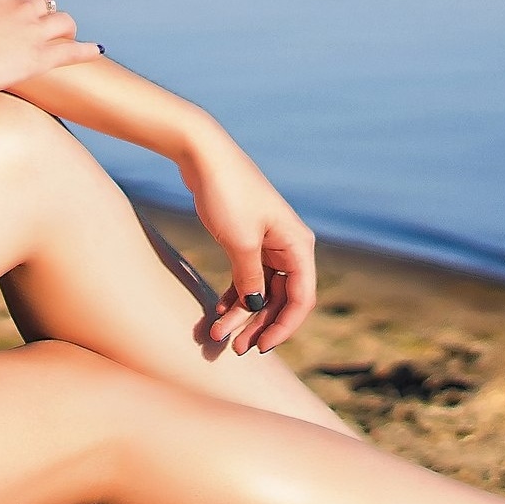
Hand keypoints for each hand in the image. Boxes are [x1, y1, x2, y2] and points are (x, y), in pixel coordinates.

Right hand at [0, 0, 102, 99]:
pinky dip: (86, 51)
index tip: (7, 10)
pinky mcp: (38, 59)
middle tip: (34, 25)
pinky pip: (71, 52)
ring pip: (62, 22)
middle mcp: (21, 6)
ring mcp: (33, 33)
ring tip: (64, 35)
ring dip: (63, 26)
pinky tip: (96, 51)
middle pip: (43, 2)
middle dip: (40, 11)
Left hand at [186, 137, 315, 354]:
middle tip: (234, 349)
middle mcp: (289, 246)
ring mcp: (268, 243)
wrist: (202, 155)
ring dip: (242, 314)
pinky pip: (247, 276)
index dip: (284, 327)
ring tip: (217, 335)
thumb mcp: (239, 242)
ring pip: (262, 290)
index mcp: (297, 245)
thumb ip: (251, 279)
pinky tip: (219, 311)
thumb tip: (256, 307)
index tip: (260, 348)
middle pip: (282, 298)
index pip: (302, 298)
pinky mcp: (247, 240)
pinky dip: (234, 295)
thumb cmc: (226, 193)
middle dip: (259, 325)